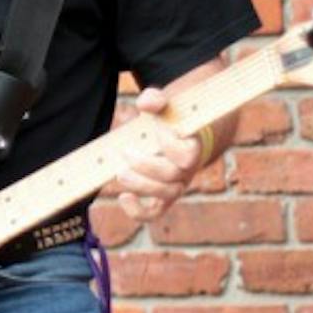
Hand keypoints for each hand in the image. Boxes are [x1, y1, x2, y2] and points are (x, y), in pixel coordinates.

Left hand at [116, 86, 201, 222]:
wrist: (178, 136)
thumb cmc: (169, 118)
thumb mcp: (164, 104)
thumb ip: (155, 98)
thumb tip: (146, 103)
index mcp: (192, 148)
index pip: (186, 155)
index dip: (169, 144)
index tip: (157, 129)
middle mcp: (187, 171)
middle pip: (171, 177)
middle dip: (144, 165)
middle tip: (125, 151)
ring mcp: (176, 186)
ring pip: (165, 196)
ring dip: (140, 186)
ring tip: (120, 172)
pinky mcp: (162, 197)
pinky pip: (154, 213)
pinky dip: (138, 212)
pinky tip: (123, 197)